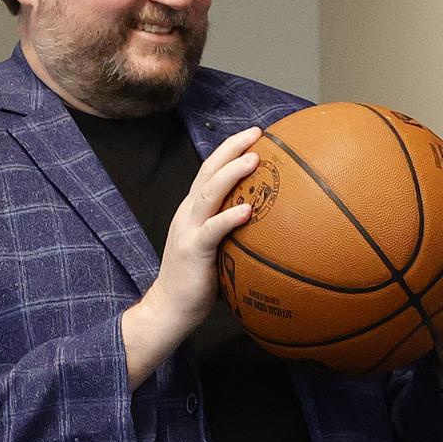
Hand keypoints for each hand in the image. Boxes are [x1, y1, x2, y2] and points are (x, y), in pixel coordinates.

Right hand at [120, 127, 260, 390]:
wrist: (170, 308)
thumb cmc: (199, 281)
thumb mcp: (218, 248)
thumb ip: (235, 231)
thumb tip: (271, 223)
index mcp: (194, 210)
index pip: (210, 171)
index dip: (230, 150)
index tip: (256, 135)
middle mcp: (188, 213)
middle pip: (207, 172)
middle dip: (231, 149)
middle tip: (257, 133)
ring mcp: (188, 230)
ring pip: (208, 193)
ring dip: (231, 174)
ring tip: (253, 160)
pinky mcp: (192, 250)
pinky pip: (212, 230)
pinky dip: (229, 217)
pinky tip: (248, 209)